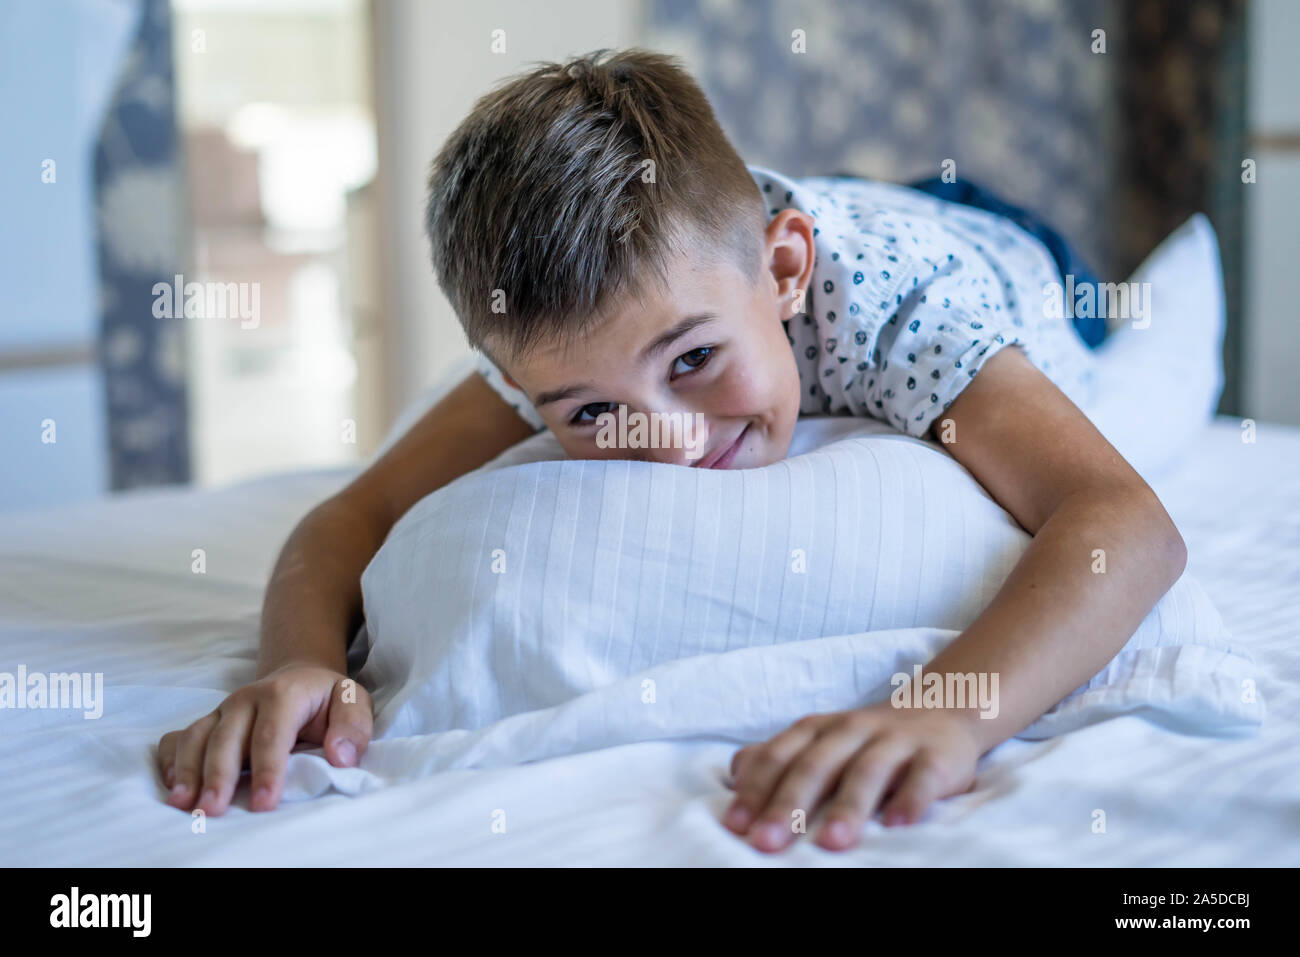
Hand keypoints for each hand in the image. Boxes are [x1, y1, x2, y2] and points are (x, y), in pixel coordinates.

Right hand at [156, 664, 372, 815]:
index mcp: (283, 693)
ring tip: (183, 804)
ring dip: (187, 771)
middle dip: (218, 775)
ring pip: (196, 737)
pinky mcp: (207, 723)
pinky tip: (172, 787)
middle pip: (226, 738)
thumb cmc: (327, 699)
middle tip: (212, 810)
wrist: (299, 678)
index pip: (272, 733)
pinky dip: (170, 761)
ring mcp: (221, 711)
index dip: (267, 769)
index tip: (264, 803)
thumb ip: (353, 726)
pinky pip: (177, 738)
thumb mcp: (353, 702)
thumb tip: (340, 757)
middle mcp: (245, 699)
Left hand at [723, 700, 981, 851]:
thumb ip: (776, 757)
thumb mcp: (817, 741)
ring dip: (848, 807)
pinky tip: (898, 825)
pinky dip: (912, 800)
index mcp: (816, 730)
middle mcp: (851, 730)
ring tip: (831, 844)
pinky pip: (923, 777)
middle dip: (789, 804)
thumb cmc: (864, 740)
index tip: (735, 827)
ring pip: (867, 770)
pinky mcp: (935, 756)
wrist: (939, 708)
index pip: (778, 757)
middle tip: (766, 842)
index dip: (754, 791)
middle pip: (815, 765)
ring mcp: (894, 741)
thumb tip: (735, 775)